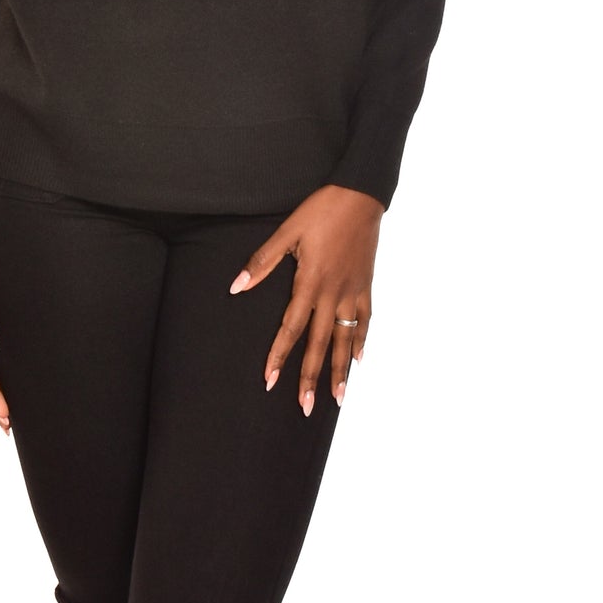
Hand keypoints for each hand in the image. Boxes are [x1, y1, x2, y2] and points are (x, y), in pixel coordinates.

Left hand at [229, 183, 382, 413]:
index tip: (269, 380)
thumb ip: (262, 262)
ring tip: (338, 398)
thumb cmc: (321, 210)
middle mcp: (333, 293)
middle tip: (305, 407)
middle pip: (319, 343)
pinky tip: (359, 360)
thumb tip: (236, 286)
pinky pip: (365, 320)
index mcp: (310, 282)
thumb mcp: (287, 231)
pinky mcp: (365, 285)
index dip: (279, 355)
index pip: (291, 328)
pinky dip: (362, 340)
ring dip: (340, 370)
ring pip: (346, 339)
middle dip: (311, 377)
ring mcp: (352, 291)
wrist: (361, 195)